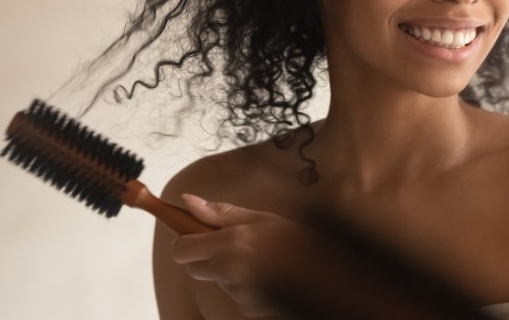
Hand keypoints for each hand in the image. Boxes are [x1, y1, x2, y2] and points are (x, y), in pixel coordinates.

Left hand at [171, 194, 313, 317]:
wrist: (326, 274)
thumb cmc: (296, 241)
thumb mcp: (261, 218)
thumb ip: (221, 212)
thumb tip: (187, 200)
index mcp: (232, 242)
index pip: (182, 250)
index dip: (185, 243)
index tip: (196, 237)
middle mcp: (231, 270)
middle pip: (194, 269)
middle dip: (206, 258)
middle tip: (234, 247)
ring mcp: (238, 292)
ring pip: (218, 280)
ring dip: (230, 272)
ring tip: (261, 261)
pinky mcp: (247, 308)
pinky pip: (235, 294)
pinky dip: (244, 286)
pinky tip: (267, 276)